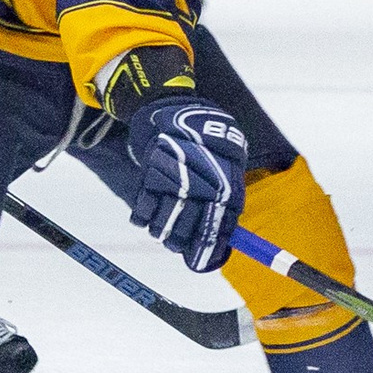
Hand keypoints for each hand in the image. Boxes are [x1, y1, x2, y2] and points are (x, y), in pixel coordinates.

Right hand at [126, 96, 248, 271]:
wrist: (174, 107)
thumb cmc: (207, 140)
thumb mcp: (231, 162)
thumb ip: (228, 198)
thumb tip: (225, 239)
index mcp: (228, 187)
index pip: (220, 231)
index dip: (209, 252)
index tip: (201, 264)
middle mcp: (203, 188)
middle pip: (189, 234)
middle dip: (183, 246)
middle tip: (178, 246)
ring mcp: (176, 184)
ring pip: (164, 227)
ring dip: (162, 233)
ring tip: (164, 232)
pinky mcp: (150, 177)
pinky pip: (142, 211)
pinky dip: (142, 218)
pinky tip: (146, 216)